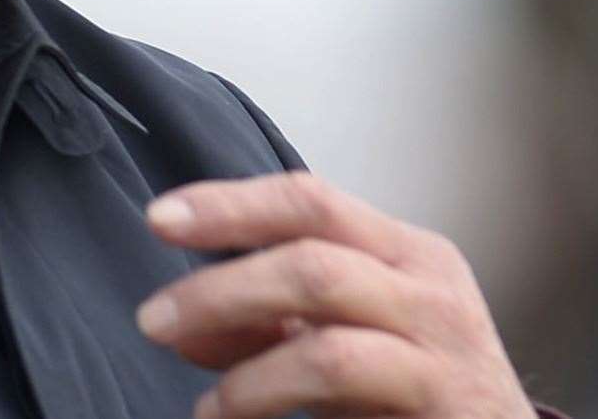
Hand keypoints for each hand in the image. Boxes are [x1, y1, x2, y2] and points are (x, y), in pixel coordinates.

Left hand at [136, 171, 534, 418]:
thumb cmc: (416, 395)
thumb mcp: (335, 345)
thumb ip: (262, 327)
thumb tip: (180, 325)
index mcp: (404, 251)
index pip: (309, 200)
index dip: (230, 204)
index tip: (160, 219)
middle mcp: (430, 287)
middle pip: (310, 258)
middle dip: (220, 286)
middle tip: (154, 318)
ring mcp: (444, 350)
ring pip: (325, 329)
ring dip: (243, 361)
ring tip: (200, 397)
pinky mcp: (444, 407)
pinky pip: (339, 379)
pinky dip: (267, 394)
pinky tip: (227, 415)